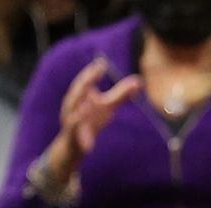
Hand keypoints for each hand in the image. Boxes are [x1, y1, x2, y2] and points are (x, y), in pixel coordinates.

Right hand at [47, 58, 142, 180]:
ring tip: (87, 106)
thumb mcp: (107, 107)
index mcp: (80, 96)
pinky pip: (75, 135)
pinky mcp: (72, 138)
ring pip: (73, 114)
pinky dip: (80, 135)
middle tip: (96, 72)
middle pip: (77, 92)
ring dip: (80, 110)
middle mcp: (73, 106)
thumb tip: (139, 81)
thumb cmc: (92, 122)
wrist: (76, 146)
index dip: (93, 72)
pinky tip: (88, 140)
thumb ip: (121, 94)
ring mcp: (71, 122)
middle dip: (86, 81)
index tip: (103, 63)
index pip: (85, 80)